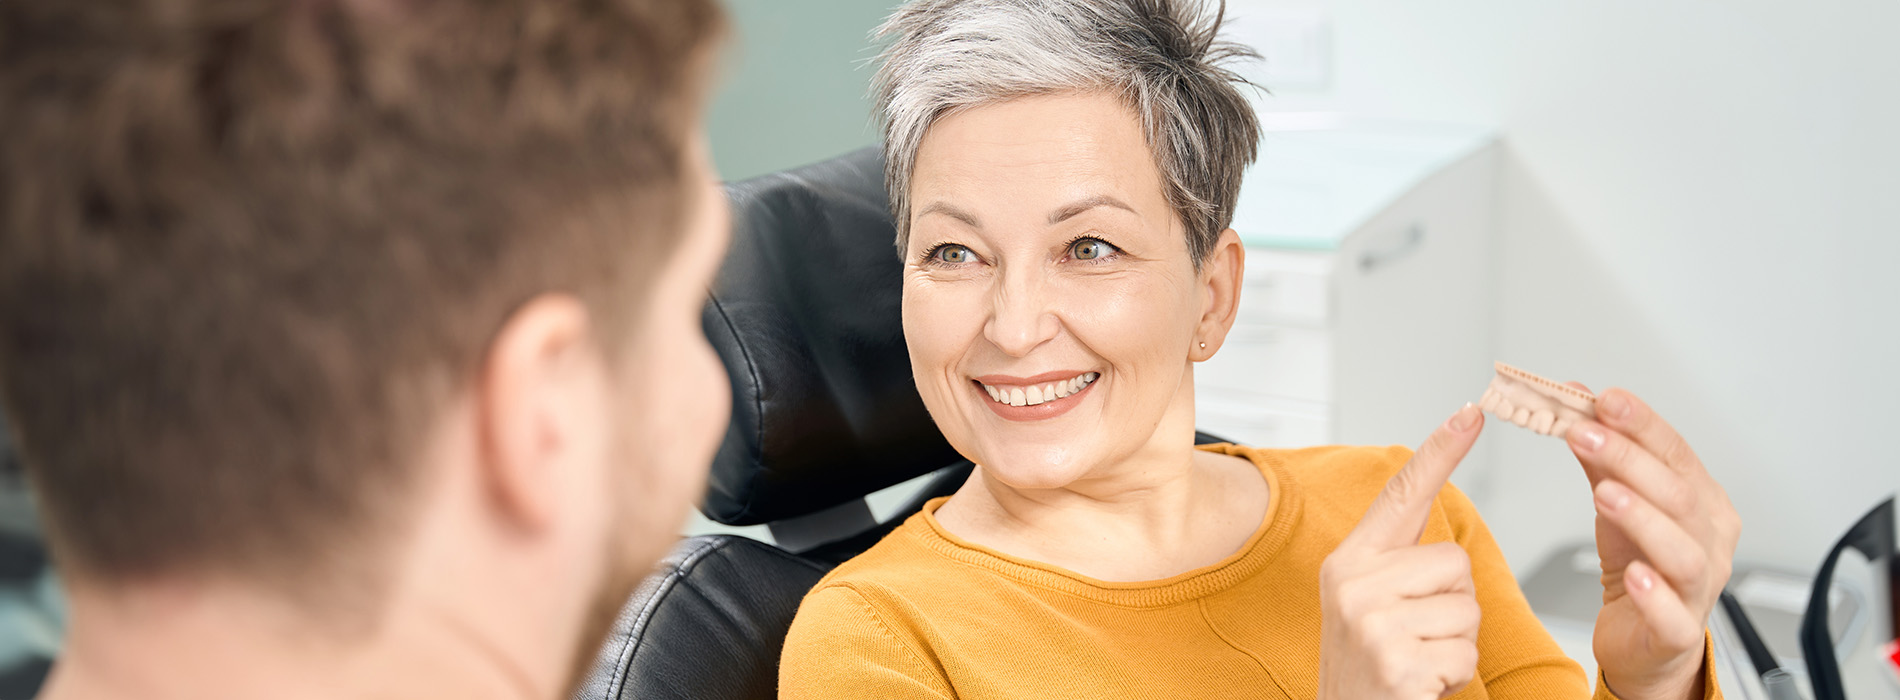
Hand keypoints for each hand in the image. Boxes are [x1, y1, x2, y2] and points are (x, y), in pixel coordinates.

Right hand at [1319, 404, 1485, 699]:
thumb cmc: (1370, 669)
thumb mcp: (1369, 608)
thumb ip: (1399, 568)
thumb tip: (1445, 549)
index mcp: (1349, 562)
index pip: (1401, 496)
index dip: (1439, 452)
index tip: (1471, 411)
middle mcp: (1353, 583)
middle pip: (1454, 561)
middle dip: (1455, 603)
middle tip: (1417, 637)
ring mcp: (1372, 622)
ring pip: (1467, 607)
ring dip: (1457, 643)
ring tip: (1418, 661)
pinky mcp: (1397, 660)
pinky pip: (1465, 652)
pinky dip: (1454, 676)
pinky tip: (1420, 684)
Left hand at [1566, 388, 1740, 699]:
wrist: (1642, 641)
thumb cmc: (1636, 565)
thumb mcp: (1615, 503)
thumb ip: (1600, 457)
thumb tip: (1576, 403)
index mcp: (1702, 503)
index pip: (1677, 454)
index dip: (1643, 425)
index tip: (1605, 399)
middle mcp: (1709, 542)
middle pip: (1679, 496)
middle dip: (1631, 461)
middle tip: (1584, 433)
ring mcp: (1699, 589)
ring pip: (1683, 552)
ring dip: (1643, 518)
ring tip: (1605, 494)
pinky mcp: (1676, 633)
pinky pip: (1674, 615)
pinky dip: (1656, 594)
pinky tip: (1634, 575)